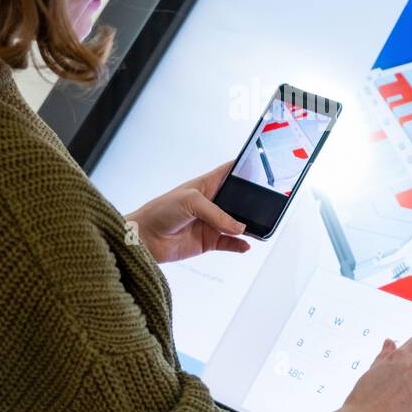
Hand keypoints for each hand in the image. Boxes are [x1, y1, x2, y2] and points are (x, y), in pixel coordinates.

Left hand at [125, 161, 250, 263]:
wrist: (144, 238)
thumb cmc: (161, 211)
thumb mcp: (190, 201)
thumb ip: (217, 213)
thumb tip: (239, 227)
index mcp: (207, 185)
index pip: (230, 172)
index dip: (245, 168)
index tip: (262, 167)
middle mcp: (211, 203)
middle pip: (239, 200)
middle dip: (252, 203)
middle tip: (267, 204)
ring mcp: (211, 223)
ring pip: (237, 224)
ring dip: (248, 226)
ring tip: (261, 228)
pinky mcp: (208, 241)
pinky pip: (230, 243)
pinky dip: (240, 245)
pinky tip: (246, 245)